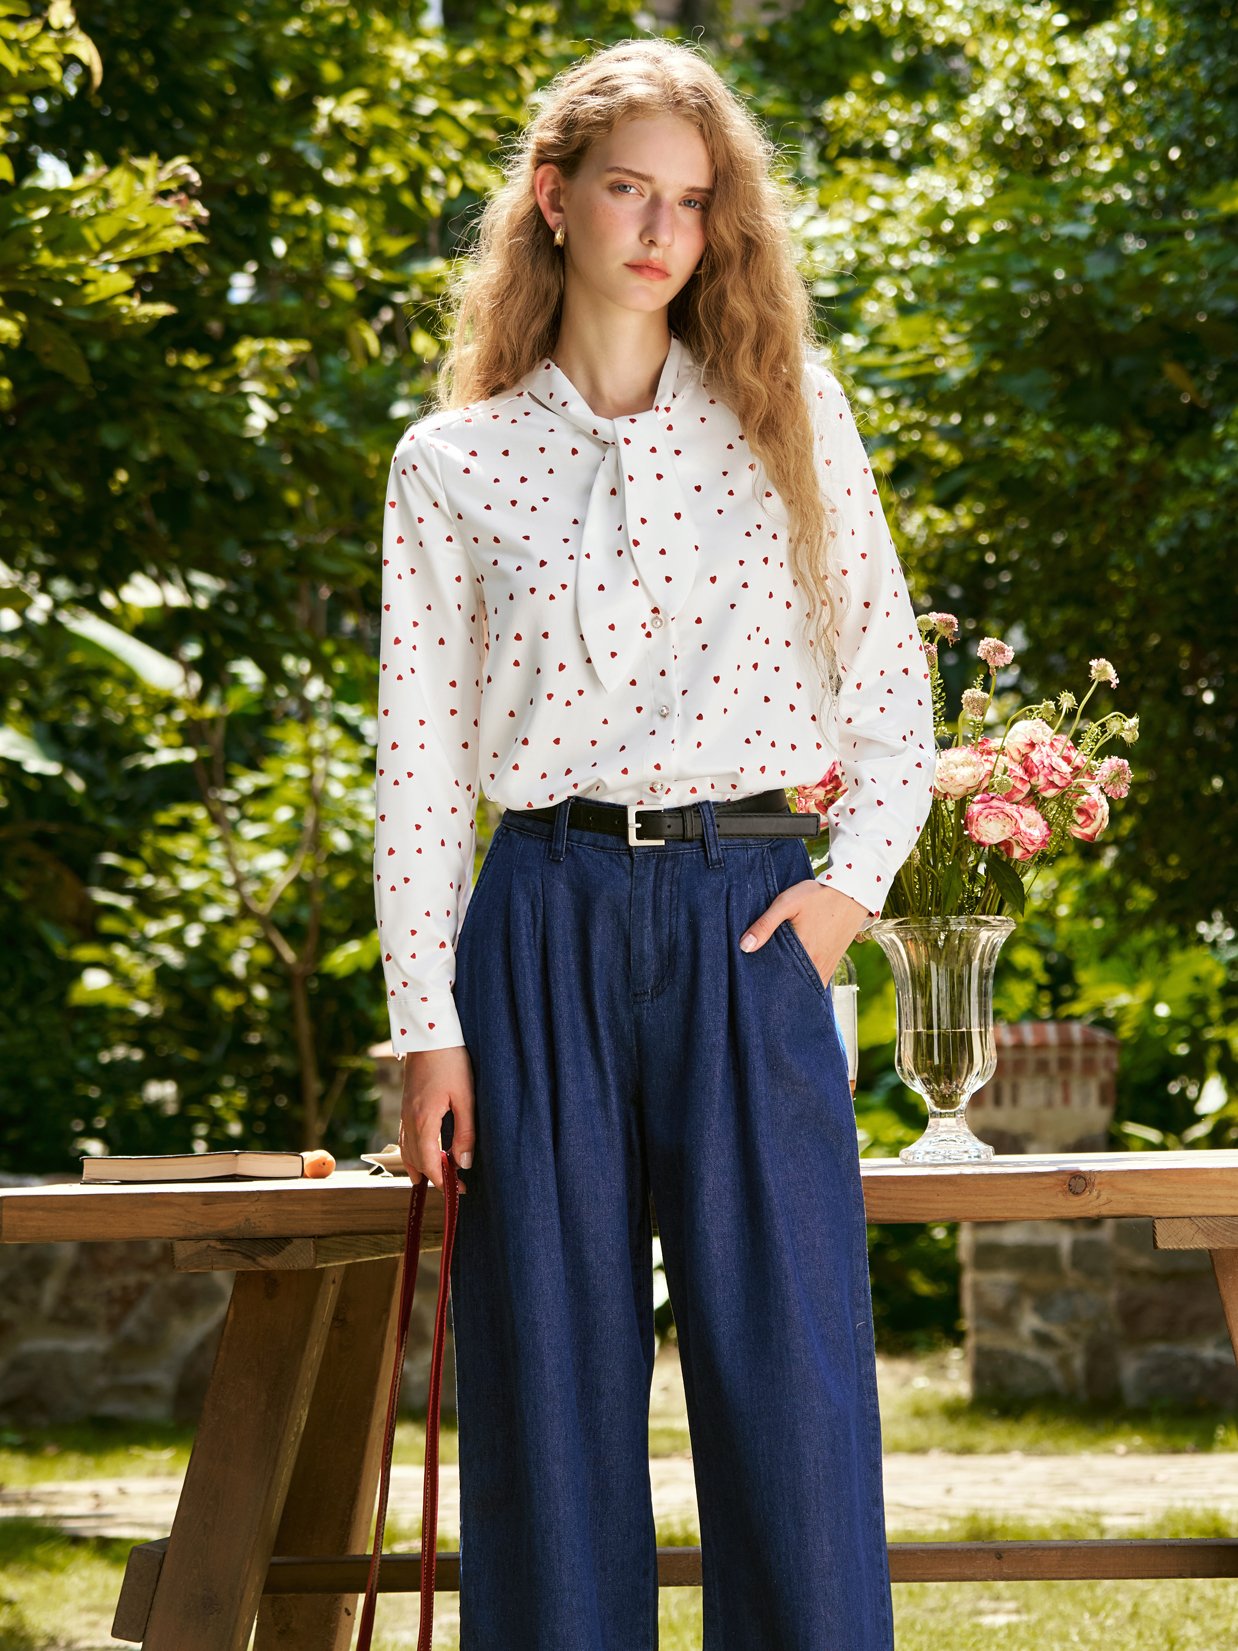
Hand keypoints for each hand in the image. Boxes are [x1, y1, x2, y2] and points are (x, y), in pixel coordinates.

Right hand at [399, 1045, 473, 1194]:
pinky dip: (412, 1153)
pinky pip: (404, 1138)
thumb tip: (464, 1163)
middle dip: (433, 1178)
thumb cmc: (451, 1061)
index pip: (430, 1164)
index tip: (459, 1191)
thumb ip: (466, 1132)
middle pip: (416, 1161)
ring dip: (419, 1168)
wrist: (429, 1034)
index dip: (443, 1182)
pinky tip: (421, 1154)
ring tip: (433, 1180)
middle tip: (453, 1188)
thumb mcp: (466, 1097)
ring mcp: (405, 1113)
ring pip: (405, 1151)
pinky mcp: (406, 1105)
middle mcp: (409, 1120)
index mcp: (424, 1121)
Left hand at [739, 880, 870, 988]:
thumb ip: (765, 924)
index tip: (753, 979)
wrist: (852, 892)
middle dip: (776, 985)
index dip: (764, 981)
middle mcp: (817, 965)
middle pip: (791, 985)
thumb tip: (745, 946)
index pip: (778, 978)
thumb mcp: (786, 903)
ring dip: (790, 983)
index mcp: (804, 952)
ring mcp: (827, 966)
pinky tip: (791, 972)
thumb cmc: (818, 896)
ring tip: (774, 977)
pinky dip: (803, 980)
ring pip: (804, 985)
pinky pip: (816, 980)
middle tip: (760, 980)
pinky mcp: (832, 963)